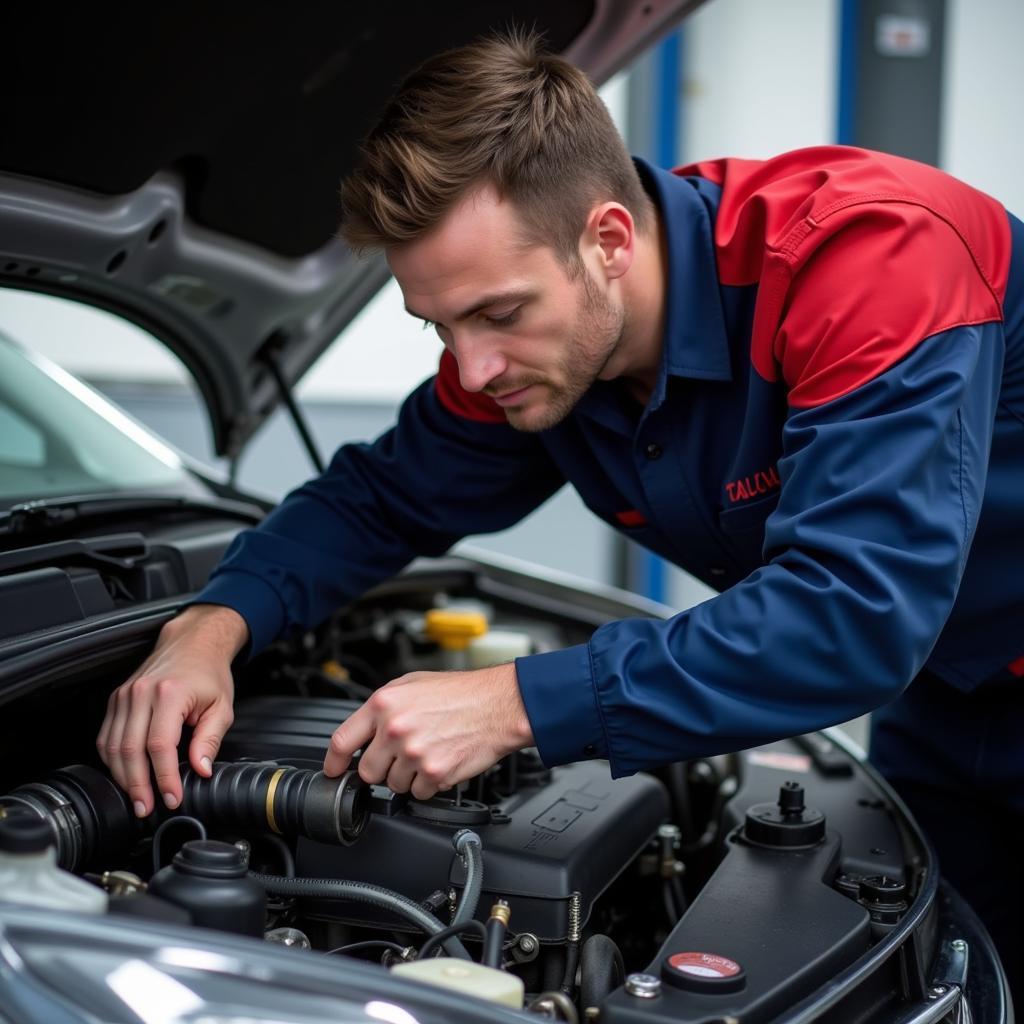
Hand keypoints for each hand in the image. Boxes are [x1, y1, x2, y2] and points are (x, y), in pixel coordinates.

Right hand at [96, 604, 247, 816]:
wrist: (192, 643)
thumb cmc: (209, 674)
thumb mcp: (222, 707)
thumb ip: (210, 740)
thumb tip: (201, 770)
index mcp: (170, 694)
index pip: (160, 746)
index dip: (164, 777)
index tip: (172, 798)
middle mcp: (141, 693)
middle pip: (130, 750)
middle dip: (138, 785)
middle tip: (147, 808)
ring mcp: (124, 695)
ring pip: (112, 747)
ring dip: (122, 777)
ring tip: (137, 798)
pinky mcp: (116, 699)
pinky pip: (106, 736)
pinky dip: (112, 760)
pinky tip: (125, 774)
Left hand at [323, 663, 534, 799]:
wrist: (497, 704)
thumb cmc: (460, 692)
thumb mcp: (412, 684)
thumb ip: (384, 707)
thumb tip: (365, 730)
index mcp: (384, 704)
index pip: (342, 740)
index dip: (334, 762)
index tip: (333, 771)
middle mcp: (394, 729)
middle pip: (367, 771)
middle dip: (382, 768)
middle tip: (402, 755)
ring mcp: (413, 753)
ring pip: (394, 785)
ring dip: (408, 777)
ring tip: (428, 753)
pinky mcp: (434, 772)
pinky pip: (420, 793)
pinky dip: (429, 784)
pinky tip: (441, 761)